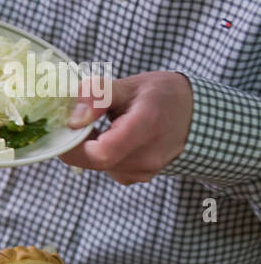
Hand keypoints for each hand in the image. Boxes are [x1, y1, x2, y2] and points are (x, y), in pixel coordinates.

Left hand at [60, 72, 193, 183]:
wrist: (193, 115)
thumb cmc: (161, 95)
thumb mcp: (130, 86)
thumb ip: (99, 97)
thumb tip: (74, 120)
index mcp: (147, 126)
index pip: (101, 152)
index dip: (75, 142)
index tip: (70, 122)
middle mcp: (147, 156)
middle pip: (92, 159)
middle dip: (77, 140)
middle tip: (82, 118)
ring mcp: (143, 171)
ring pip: (95, 164)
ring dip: (88, 146)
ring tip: (104, 124)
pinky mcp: (136, 177)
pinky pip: (105, 167)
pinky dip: (99, 153)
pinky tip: (112, 136)